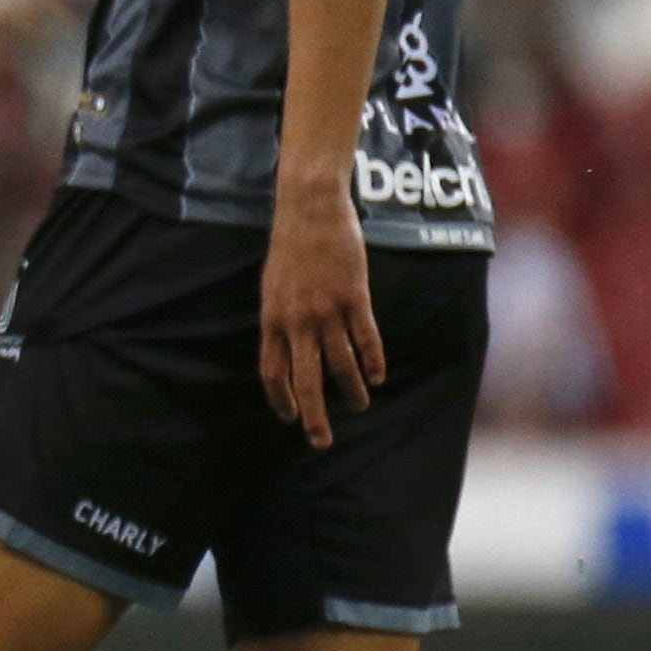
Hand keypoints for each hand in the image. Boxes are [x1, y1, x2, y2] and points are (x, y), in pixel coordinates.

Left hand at [259, 185, 385, 450]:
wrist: (309, 210)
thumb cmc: (289, 248)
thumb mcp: (272, 286)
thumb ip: (279, 320)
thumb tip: (286, 350)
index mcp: (272, 320)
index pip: (272, 372)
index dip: (281, 399)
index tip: (290, 419)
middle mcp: (297, 321)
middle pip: (304, 380)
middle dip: (313, 415)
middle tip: (321, 441)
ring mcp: (326, 310)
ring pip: (340, 364)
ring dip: (351, 390)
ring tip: (360, 406)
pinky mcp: (354, 297)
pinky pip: (366, 338)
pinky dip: (373, 361)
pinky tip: (379, 377)